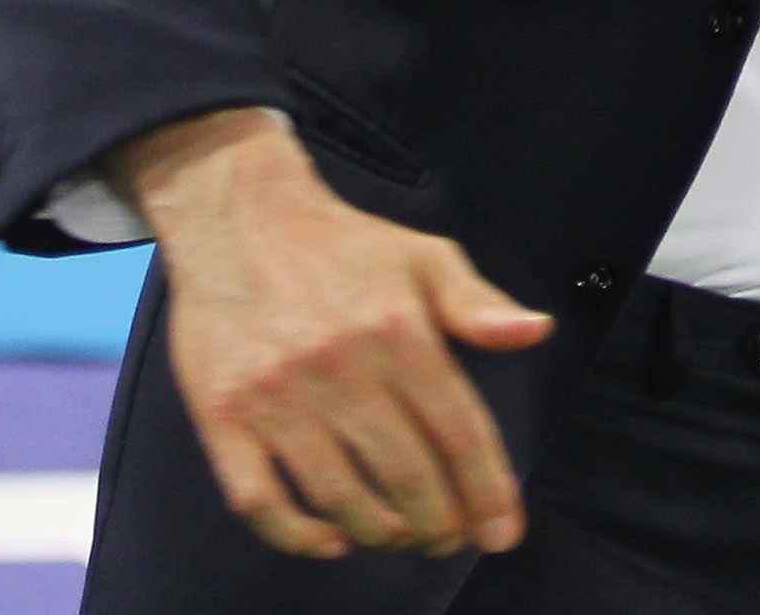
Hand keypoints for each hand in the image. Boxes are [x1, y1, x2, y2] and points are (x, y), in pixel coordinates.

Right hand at [113, 108, 552, 560]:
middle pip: (406, 474)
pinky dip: (297, 534)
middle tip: (452, 538)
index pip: (458, 430)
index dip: (487, 489)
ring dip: (381, 531)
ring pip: (339, 496)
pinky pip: (259, 499)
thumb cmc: (342, 245)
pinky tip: (331, 539)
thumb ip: (478, 303)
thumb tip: (536, 331)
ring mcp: (279, 397)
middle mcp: (342, 368)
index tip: (504, 530)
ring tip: (403, 536)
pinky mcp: (223, 416)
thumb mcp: (425, 256)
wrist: (239, 219)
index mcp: (399, 330)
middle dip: (440, 522)